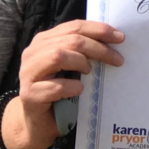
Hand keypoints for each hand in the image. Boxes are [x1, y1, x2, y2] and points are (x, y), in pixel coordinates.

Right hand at [0, 20, 124, 148]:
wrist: (38, 122)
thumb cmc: (59, 90)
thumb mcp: (71, 65)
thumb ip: (82, 51)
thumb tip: (115, 40)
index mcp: (44, 40)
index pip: (74, 26)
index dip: (99, 30)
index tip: (120, 38)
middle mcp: (33, 53)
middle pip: (71, 41)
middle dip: (98, 48)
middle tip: (117, 59)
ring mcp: (28, 74)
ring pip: (58, 56)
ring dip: (81, 63)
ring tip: (90, 72)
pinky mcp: (30, 95)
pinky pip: (55, 87)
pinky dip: (72, 87)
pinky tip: (79, 90)